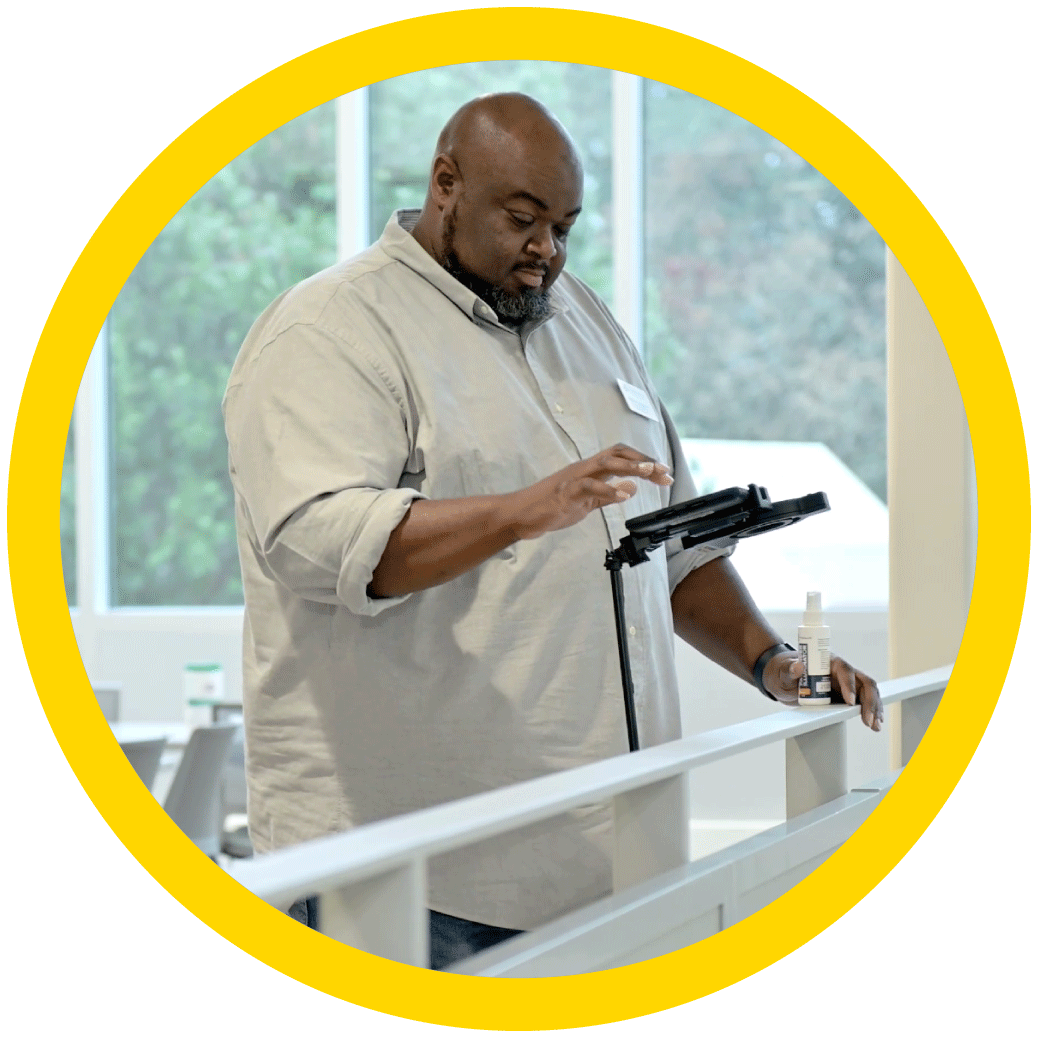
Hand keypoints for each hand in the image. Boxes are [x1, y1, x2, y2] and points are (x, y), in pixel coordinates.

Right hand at [507, 443, 673, 539]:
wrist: (521, 514)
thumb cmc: (551, 507)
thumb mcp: (587, 503)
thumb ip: (608, 495)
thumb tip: (632, 488)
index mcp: (590, 470)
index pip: (621, 457)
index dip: (644, 462)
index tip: (664, 473)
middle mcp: (584, 468)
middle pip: (617, 454)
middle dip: (643, 460)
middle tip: (663, 471)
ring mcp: (574, 478)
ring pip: (604, 463)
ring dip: (629, 466)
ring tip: (648, 472)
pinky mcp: (565, 492)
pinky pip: (588, 486)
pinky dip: (607, 489)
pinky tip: (623, 495)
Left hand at [762, 652, 882, 730]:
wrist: (784, 678)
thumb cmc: (785, 671)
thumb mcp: (783, 671)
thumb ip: (790, 669)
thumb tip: (798, 667)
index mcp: (829, 660)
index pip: (845, 670)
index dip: (849, 685)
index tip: (850, 702)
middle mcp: (842, 671)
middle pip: (863, 681)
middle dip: (869, 701)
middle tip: (867, 720)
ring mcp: (846, 683)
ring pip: (868, 692)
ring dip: (874, 708)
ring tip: (875, 726)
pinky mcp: (846, 694)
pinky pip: (864, 701)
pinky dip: (871, 711)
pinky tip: (875, 722)